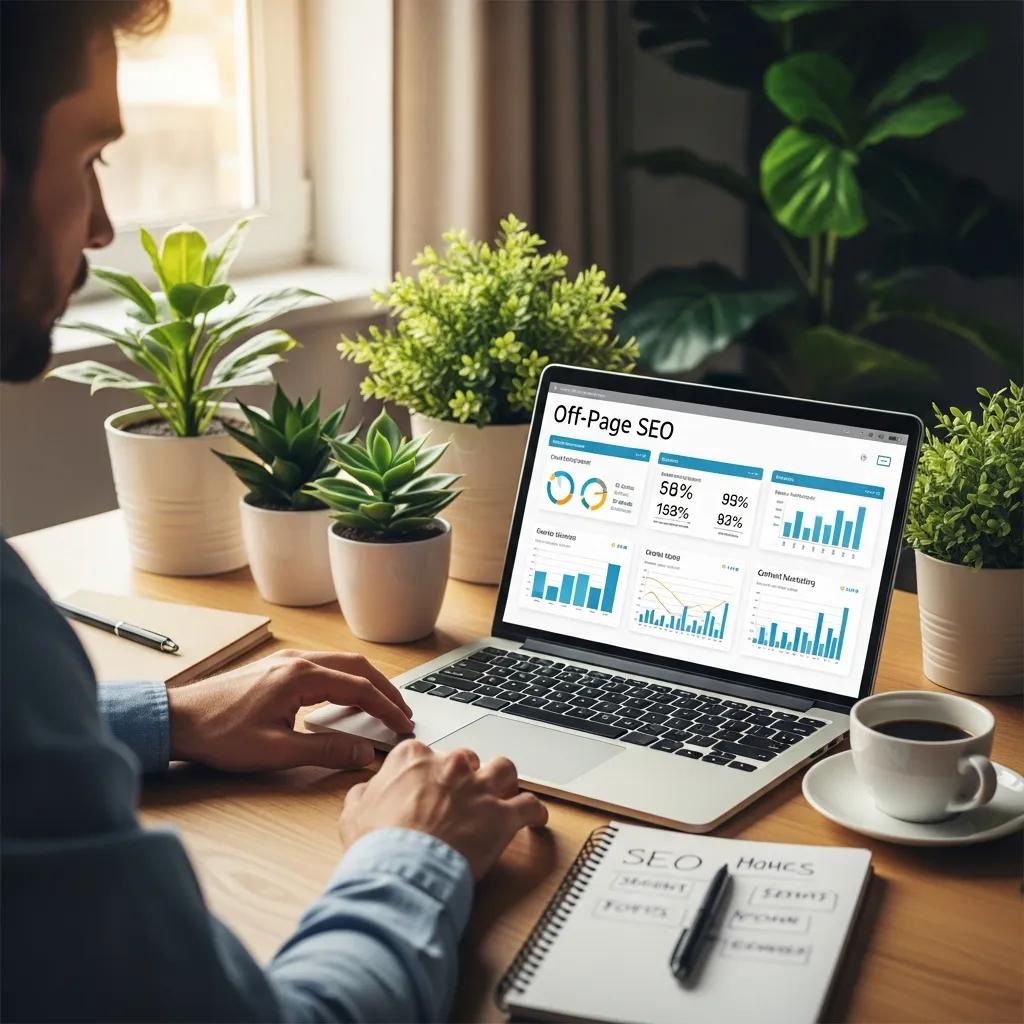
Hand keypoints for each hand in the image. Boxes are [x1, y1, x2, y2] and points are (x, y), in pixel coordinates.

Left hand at [166, 649, 413, 771]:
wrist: (176, 720)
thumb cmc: (219, 735)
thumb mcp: (276, 751)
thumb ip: (326, 749)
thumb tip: (364, 752)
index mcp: (301, 676)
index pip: (360, 689)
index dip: (387, 709)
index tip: (403, 726)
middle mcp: (297, 661)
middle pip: (356, 667)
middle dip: (384, 690)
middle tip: (402, 713)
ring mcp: (286, 661)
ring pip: (341, 663)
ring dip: (366, 682)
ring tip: (382, 705)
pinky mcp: (276, 668)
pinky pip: (323, 666)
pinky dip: (345, 680)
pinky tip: (345, 698)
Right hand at [339, 739, 548, 878]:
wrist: (400, 870)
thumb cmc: (377, 844)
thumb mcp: (354, 813)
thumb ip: (365, 794)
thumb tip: (368, 790)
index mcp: (414, 759)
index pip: (426, 753)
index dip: (429, 772)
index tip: (429, 785)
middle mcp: (450, 765)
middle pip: (468, 759)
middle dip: (467, 776)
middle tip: (462, 797)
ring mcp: (479, 788)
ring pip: (504, 769)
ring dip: (504, 782)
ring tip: (502, 795)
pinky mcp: (502, 815)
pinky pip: (530, 806)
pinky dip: (535, 813)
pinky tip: (535, 820)